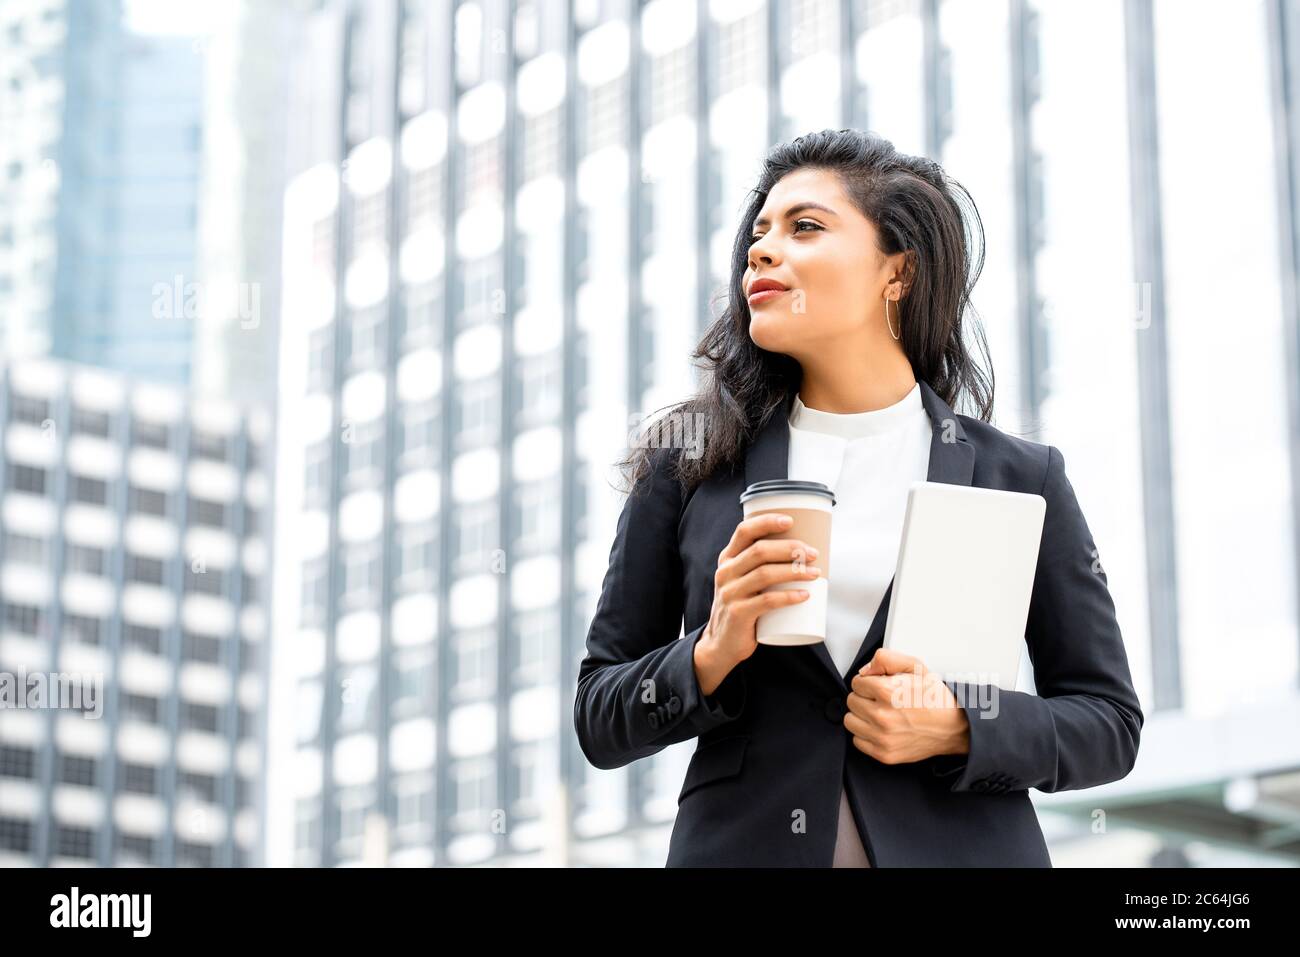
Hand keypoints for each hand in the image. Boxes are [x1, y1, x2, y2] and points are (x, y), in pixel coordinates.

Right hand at [694, 512, 823, 694]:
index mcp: (727, 559)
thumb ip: (759, 567)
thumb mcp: (741, 582)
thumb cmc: (742, 607)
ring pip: (764, 574)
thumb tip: (802, 551)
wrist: (721, 643)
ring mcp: (730, 593)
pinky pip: (766, 601)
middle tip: (813, 554)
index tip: (791, 520)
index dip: (767, 522)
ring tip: (815, 573)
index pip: (744, 531)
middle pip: (759, 551)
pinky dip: (788, 597)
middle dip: (790, 549)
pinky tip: (804, 595)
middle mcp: (725, 573)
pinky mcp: (738, 614)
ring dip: (794, 571)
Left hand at [843, 647, 970, 764]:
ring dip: (861, 716)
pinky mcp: (884, 754)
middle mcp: (882, 716)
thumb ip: (886, 659)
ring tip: (880, 713)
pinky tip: (881, 728)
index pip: (856, 683)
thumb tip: (864, 671)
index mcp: (887, 692)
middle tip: (882, 700)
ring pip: (850, 721)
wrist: (954, 727)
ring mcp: (882, 737)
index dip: (869, 682)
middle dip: (864, 697)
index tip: (881, 686)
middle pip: (851, 701)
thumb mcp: (915, 666)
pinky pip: (857, 741)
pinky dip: (866, 734)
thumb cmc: (934, 697)